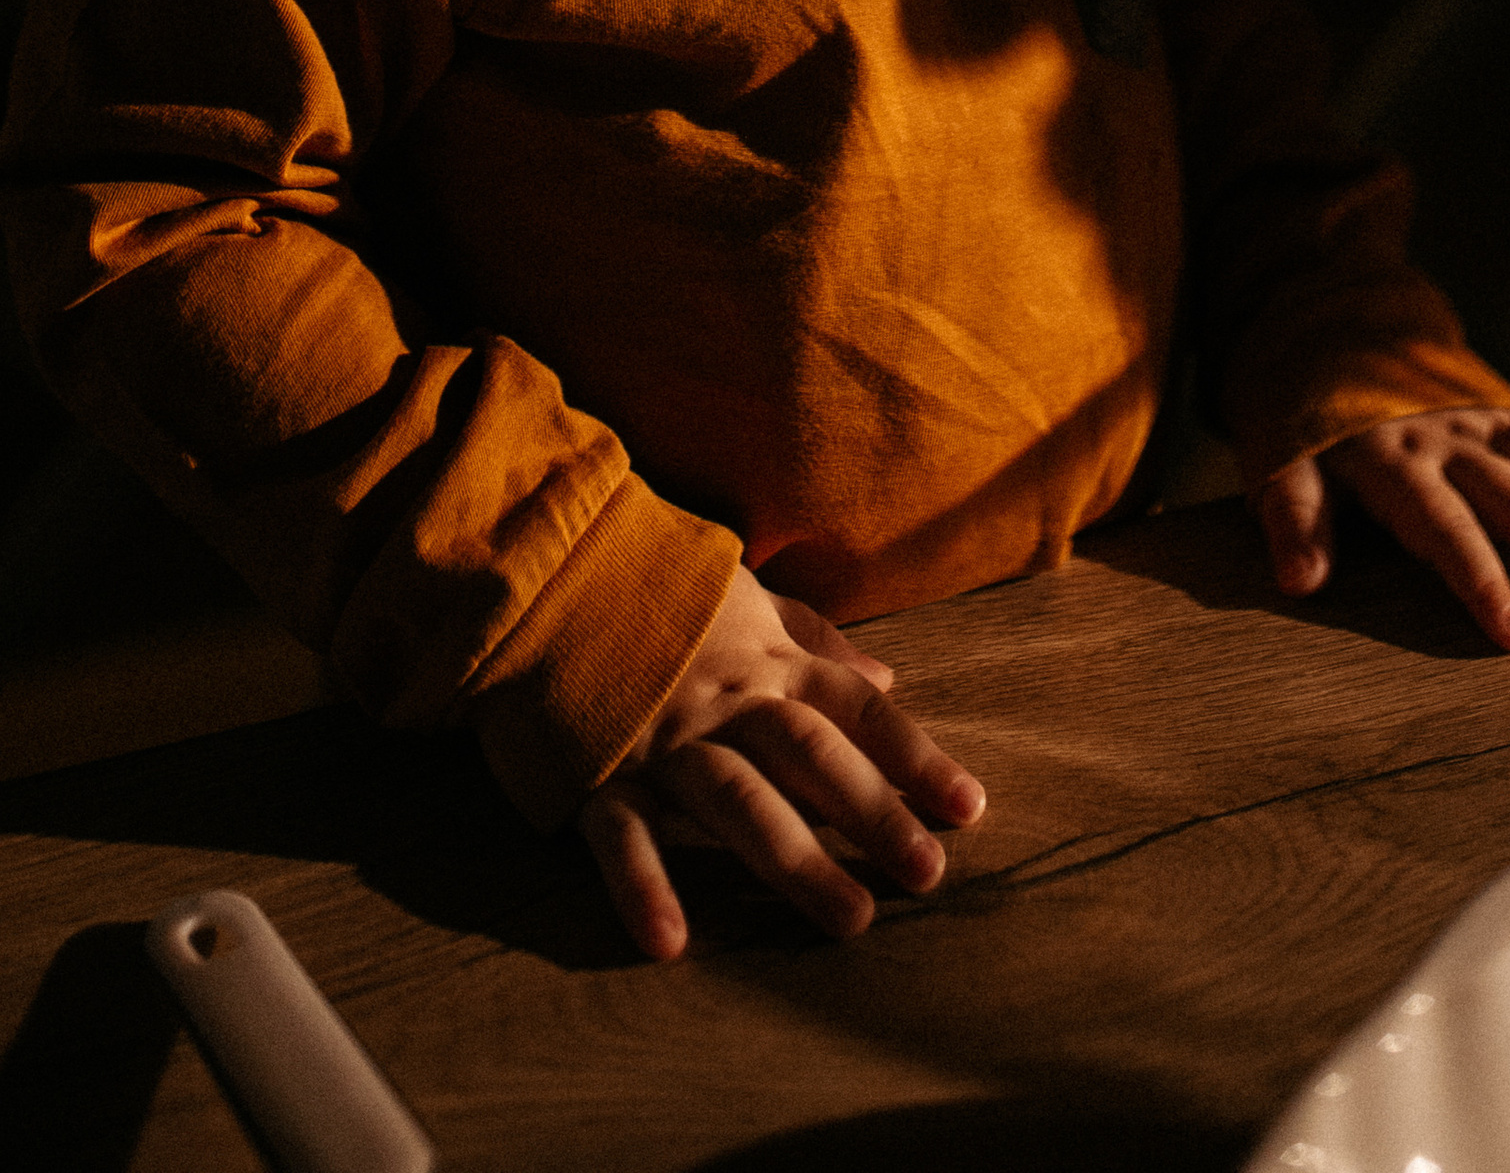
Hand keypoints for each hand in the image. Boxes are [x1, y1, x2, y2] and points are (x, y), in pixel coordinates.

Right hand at [577, 566, 985, 959]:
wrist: (542, 567)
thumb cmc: (654, 586)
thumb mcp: (744, 594)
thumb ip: (814, 639)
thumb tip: (887, 679)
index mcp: (764, 658)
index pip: (855, 711)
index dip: (912, 758)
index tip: (967, 808)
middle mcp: (725, 700)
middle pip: (813, 758)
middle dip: (873, 815)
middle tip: (929, 874)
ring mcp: (662, 738)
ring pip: (739, 801)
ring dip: (795, 862)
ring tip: (852, 919)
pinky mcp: (596, 771)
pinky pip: (622, 834)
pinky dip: (644, 886)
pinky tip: (672, 943)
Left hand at [1255, 407, 1509, 650]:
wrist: (1323, 325)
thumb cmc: (1297, 415)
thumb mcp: (1278, 460)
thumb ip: (1295, 518)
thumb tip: (1302, 582)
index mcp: (1394, 461)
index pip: (1446, 530)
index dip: (1482, 583)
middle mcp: (1450, 438)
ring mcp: (1485, 418)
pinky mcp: (1506, 405)